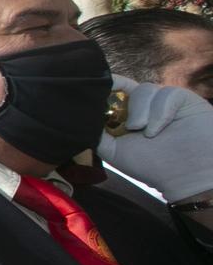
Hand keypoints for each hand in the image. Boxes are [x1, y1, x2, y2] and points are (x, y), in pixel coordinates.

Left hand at [98, 79, 212, 204]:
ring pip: (145, 89)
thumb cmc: (152, 166)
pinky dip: (160, 112)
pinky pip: (167, 94)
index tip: (93, 88)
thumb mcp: (113, 150)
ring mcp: (165, 101)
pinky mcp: (184, 100)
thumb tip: (79, 117)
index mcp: (128, 115)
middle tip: (130, 127)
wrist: (186, 177)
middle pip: (127, 87)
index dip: (104, 88)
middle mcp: (146, 106)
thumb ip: (96, 133)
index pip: (114, 92)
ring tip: (145, 133)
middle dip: (125, 104)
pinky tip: (157, 130)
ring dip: (141, 111)